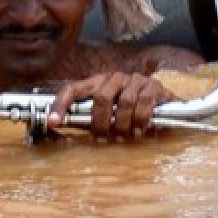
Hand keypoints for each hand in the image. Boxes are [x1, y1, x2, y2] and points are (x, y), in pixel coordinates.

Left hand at [47, 72, 174, 139]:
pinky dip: (139, 121)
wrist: (164, 103)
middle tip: (101, 139)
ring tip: (124, 136)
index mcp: (97, 82)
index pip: (73, 89)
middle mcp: (114, 77)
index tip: (53, 122)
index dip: (60, 105)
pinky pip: (143, 104)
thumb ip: (89, 118)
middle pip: (101, 97)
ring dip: (122, 125)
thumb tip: (64, 129)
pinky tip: (139, 131)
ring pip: (124, 102)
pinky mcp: (153, 86)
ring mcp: (134, 80)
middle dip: (100, 123)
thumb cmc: (130, 111)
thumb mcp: (107, 113)